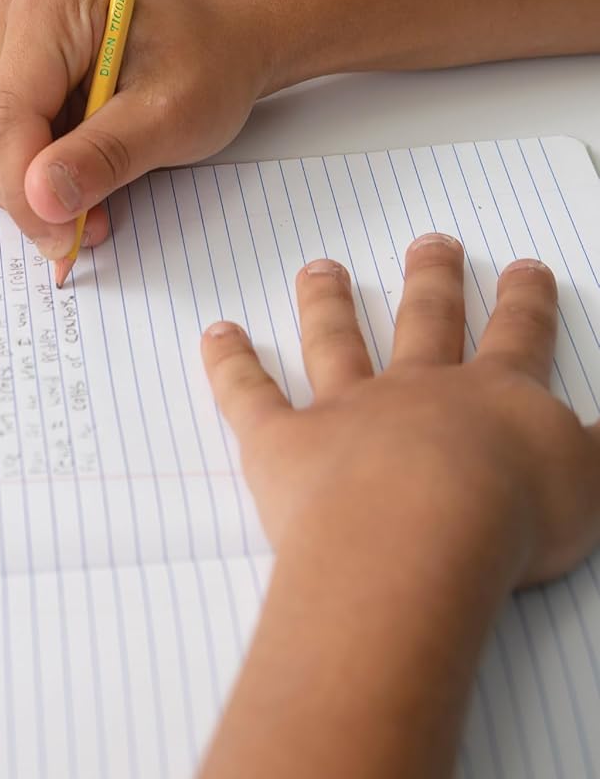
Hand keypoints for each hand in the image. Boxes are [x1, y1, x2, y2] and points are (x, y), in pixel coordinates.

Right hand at [0, 0, 275, 261]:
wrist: (223, 38)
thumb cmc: (207, 59)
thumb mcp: (172, 115)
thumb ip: (106, 155)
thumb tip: (42, 197)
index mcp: (46, 11)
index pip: (5, 119)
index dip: (27, 191)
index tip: (65, 238)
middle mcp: (10, 21)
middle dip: (28, 195)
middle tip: (91, 225)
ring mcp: (2, 49)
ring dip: (27, 190)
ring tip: (93, 199)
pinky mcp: (5, 78)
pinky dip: (29, 177)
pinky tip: (77, 177)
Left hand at [203, 234, 599, 586]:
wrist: (421, 534)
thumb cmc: (508, 518)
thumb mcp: (588, 489)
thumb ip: (594, 457)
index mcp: (492, 397)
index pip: (515, 339)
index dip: (524, 305)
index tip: (524, 272)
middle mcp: (417, 391)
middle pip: (426, 321)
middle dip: (432, 280)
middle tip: (430, 244)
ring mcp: (346, 410)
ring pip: (336, 341)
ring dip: (328, 303)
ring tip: (321, 269)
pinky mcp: (284, 443)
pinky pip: (250, 395)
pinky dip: (229, 363)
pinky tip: (217, 334)